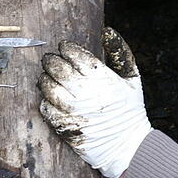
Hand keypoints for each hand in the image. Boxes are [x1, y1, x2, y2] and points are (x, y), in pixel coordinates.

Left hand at [38, 28, 151, 177]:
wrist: (128, 147)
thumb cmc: (130, 110)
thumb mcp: (133, 78)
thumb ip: (121, 52)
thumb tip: (107, 31)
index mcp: (102, 79)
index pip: (75, 55)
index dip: (66, 48)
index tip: (63, 47)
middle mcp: (86, 93)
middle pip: (58, 68)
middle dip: (51, 60)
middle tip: (50, 59)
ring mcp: (73, 111)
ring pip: (48, 87)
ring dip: (44, 78)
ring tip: (47, 76)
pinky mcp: (64, 126)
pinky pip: (46, 108)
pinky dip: (45, 100)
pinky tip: (50, 96)